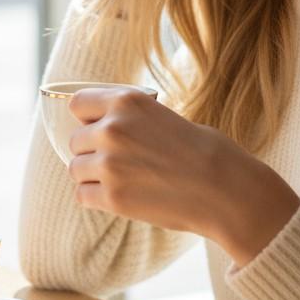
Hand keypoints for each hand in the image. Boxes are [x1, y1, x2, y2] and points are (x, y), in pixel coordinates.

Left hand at [67, 87, 299, 266]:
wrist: (224, 188)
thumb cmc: (204, 150)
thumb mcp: (162, 115)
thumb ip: (130, 119)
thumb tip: (102, 127)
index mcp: (126, 101)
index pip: (78, 104)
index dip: (86, 118)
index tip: (97, 128)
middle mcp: (112, 129)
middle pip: (75, 140)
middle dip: (92, 151)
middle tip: (118, 161)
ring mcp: (109, 164)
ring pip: (75, 169)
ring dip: (92, 176)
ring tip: (121, 180)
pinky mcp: (112, 197)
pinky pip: (83, 196)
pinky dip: (97, 198)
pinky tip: (121, 197)